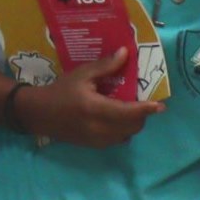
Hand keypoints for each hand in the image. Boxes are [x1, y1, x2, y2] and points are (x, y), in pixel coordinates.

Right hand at [15, 49, 159, 147]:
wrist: (39, 114)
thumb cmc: (61, 91)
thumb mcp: (82, 74)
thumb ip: (106, 66)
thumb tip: (126, 53)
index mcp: (96, 109)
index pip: (129, 113)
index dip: (147, 110)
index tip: (160, 105)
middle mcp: (99, 128)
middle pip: (133, 126)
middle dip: (142, 115)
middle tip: (142, 102)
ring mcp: (97, 140)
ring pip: (126, 135)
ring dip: (133, 123)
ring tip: (129, 108)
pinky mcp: (94, 146)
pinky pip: (117, 140)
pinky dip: (123, 130)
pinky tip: (117, 117)